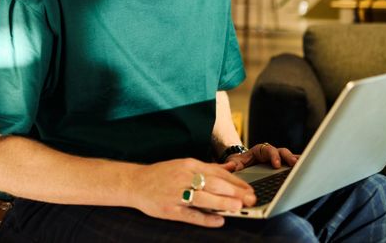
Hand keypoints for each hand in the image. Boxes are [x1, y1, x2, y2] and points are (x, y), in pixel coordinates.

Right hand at [127, 158, 255, 227]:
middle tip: (250, 199)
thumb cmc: (163, 174)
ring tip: (237, 207)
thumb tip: (232, 167)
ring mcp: (176, 193)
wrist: (135, 183)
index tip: (250, 189)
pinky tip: (218, 221)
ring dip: (222, 203)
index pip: (217, 172)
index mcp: (189, 165)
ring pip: (203, 198)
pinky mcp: (170, 209)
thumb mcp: (184, 165)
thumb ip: (208, 168)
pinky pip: (191, 214)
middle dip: (234, 191)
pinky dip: (205, 218)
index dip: (236, 181)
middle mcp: (183, 177)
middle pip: (213, 184)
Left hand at [223, 143, 298, 172]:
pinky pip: (291, 165)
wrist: (241, 163)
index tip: (276, 164)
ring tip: (305, 166)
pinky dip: (299, 166)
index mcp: (260, 150)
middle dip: (288, 157)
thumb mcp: (234, 163)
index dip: (273, 156)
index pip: (268, 150)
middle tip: (294, 164)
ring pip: (289, 157)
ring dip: (297, 161)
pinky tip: (307, 170)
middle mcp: (270, 153)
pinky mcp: (281, 166)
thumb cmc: (238, 163)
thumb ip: (233, 165)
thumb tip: (231, 167)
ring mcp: (277, 159)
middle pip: (281, 152)